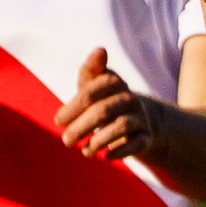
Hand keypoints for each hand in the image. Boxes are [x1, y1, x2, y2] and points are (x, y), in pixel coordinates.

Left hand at [55, 48, 162, 163]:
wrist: (147, 121)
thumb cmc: (110, 102)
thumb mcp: (98, 86)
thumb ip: (91, 70)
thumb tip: (100, 50)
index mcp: (115, 83)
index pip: (91, 93)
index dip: (72, 107)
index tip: (58, 121)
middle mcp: (129, 99)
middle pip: (103, 111)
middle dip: (81, 127)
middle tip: (66, 141)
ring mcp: (140, 118)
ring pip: (121, 126)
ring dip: (99, 141)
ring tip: (85, 152)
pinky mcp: (147, 138)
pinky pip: (137, 144)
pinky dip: (121, 151)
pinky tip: (106, 156)